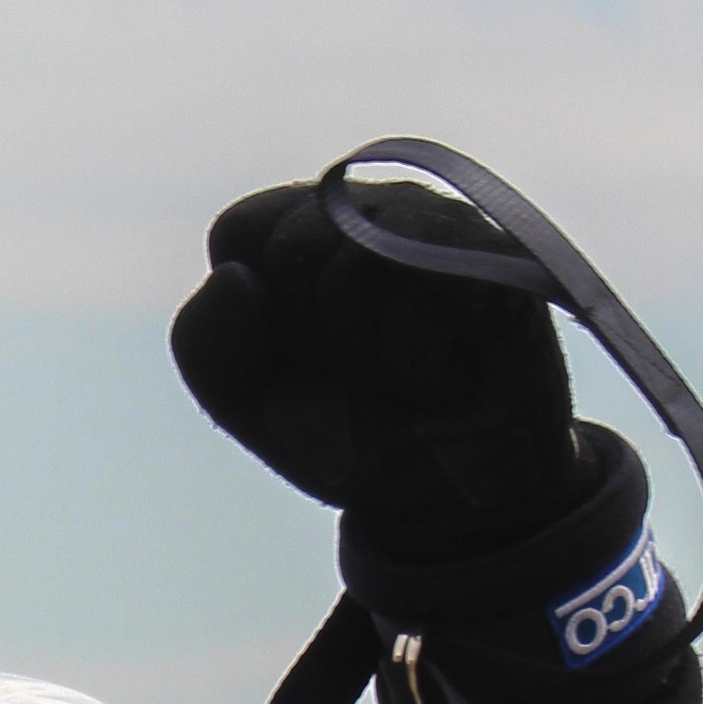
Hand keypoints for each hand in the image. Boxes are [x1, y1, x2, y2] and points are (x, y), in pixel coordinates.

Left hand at [171, 180, 592, 566]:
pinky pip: (429, 293)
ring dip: (371, 354)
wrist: (442, 496)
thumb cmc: (347, 434)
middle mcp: (371, 207)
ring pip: (360, 266)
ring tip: (408, 373)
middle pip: (298, 245)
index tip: (302, 353)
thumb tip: (233, 279)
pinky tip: (447, 373)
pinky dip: (421, 359)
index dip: (260, 313)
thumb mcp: (250, 402)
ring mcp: (438, 222)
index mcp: (301, 227)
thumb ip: (205, 345)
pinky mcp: (497, 255)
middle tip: (365, 372)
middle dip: (318, 338)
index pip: (241, 229)